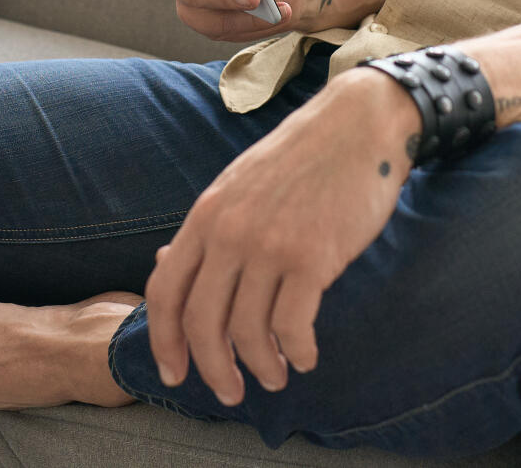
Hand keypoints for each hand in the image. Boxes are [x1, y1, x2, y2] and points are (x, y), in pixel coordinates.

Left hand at [145, 70, 419, 402]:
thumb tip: (163, 267)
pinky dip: (297, 352)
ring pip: (248, 332)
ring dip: (261, 367)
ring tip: (276, 375)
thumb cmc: (300, 158)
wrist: (357, 126)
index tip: (175, 373)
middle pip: (201, 323)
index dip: (164, 341)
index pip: (165, 291)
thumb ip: (204, 229)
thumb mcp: (237, 185)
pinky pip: (292, 326)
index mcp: (206, 216)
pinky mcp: (313, 257)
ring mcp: (270, 245)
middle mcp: (230, 233)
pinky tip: (305, 357)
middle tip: (229, 393)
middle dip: (213, 369)